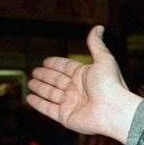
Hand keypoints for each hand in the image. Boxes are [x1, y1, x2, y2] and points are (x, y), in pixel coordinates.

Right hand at [27, 26, 140, 142]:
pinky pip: (47, 109)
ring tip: (30, 83)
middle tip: (34, 71)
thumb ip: (97, 44)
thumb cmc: (110, 85)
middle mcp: (78, 89)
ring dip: (40, 88)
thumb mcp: (104, 59)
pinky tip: (29, 98)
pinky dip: (38, 104)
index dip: (56, 64)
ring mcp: (71, 103)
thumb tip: (98, 27)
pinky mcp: (65, 116)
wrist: (113, 111)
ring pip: (51, 93)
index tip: (46, 61)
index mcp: (86, 76)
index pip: (67, 67)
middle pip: (57, 80)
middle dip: (45, 76)